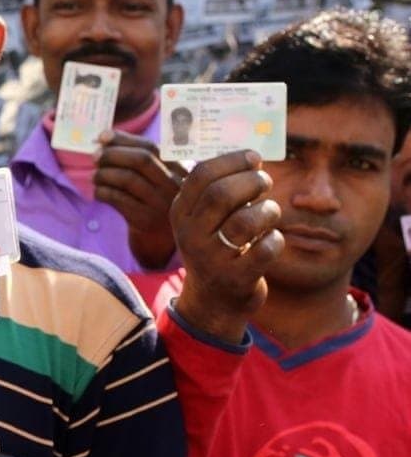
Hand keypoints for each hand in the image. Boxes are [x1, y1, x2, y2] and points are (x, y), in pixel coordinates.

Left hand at [94, 130, 187, 268]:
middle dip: (113, 154)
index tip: (102, 136)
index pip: (151, 147)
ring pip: (128, 179)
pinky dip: (103, 192)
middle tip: (95, 156)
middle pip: (141, 160)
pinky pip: (118, 200)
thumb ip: (138, 160)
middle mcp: (175, 186)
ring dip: (104, 174)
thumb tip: (102, 139)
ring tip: (94, 176)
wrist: (161, 244)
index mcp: (179, 169)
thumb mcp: (156, 181)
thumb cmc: (153, 204)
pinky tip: (97, 192)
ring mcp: (161, 204)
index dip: (124, 139)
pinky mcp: (146, 221)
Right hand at [171, 150, 283, 343]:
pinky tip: (271, 240)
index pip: (201, 175)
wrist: (214, 300)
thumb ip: (219, 189)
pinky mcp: (235, 279)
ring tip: (270, 212)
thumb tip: (252, 157)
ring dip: (268, 210)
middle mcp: (190, 235)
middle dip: (252, 182)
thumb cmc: (218, 246)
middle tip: (266, 183)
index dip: (232, 161)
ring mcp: (211, 259)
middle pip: (221, 194)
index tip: (254, 158)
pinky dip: (276, 240)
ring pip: (246, 221)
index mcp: (181, 213)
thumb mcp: (205, 219)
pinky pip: (266, 249)